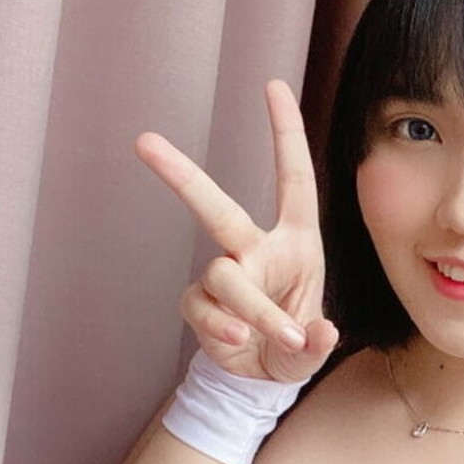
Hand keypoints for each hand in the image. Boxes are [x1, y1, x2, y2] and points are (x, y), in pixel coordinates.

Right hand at [136, 79, 338, 383]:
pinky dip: (220, 328)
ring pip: (224, 276)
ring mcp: (225, 275)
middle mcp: (255, 249)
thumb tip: (319, 332)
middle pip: (218, 209)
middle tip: (144, 142)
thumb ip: (319, 342)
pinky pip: (202, 308)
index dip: (285, 133)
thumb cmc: (294, 346)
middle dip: (182, 177)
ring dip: (251, 309)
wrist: (262, 378)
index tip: (272, 84)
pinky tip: (238, 341)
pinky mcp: (200, 304)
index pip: (292, 178)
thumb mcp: (315, 346)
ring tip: (267, 337)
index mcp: (295, 242)